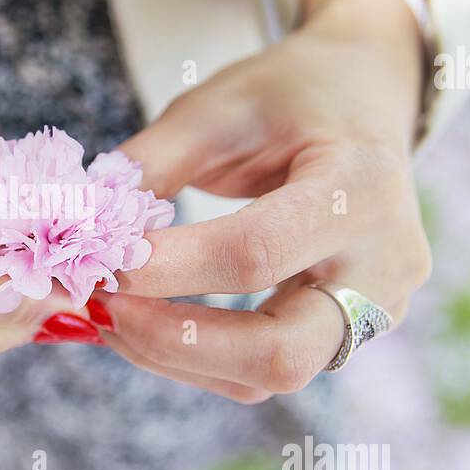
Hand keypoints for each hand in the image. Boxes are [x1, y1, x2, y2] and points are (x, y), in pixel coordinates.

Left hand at [96, 0, 432, 402]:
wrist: (368, 95)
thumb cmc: (291, 94)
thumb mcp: (219, 106)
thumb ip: (154, 163)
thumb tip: (83, 227)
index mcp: (362, 186)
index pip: (257, 253)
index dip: (170, 267)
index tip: (100, 261)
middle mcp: (385, 262)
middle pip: (281, 352)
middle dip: (176, 341)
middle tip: (102, 309)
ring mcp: (379, 306)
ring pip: (269, 375)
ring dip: (177, 357)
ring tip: (111, 315)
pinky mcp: (354, 331)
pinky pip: (268, 368)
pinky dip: (200, 358)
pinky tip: (148, 325)